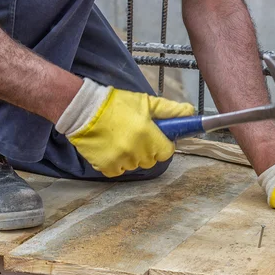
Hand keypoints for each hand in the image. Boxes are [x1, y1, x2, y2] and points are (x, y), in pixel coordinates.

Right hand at [55, 78, 193, 176]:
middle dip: (148, 150)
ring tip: (121, 140)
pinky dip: (116, 163)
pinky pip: (118, 171)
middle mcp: (136, 150)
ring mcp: (120, 160)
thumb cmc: (116, 104)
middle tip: (137, 136)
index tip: (156, 138)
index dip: (163, 144)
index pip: (167, 152)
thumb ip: (170, 110)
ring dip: (132, 156)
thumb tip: (191, 112)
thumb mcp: (146, 102)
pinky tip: (111, 148)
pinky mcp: (106, 166)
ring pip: (135, 166)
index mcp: (148, 134)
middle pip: (151, 160)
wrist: (83, 109)